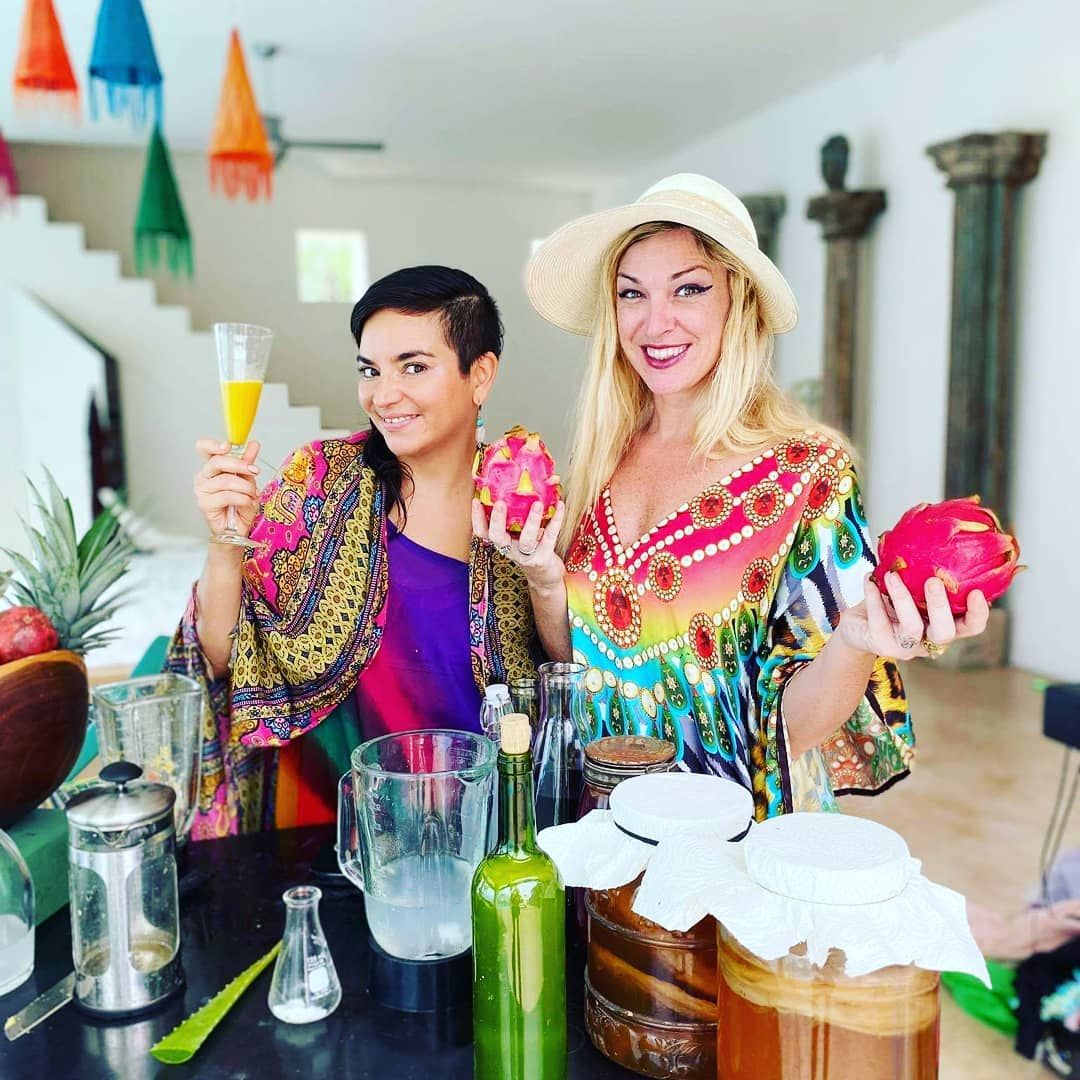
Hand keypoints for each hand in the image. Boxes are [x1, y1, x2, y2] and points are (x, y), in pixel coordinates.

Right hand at [194, 439, 260, 538]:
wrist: (237, 529)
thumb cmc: (239, 505)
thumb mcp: (247, 481)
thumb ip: (247, 462)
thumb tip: (253, 444)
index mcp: (212, 468)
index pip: (203, 449)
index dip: (213, 445)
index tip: (228, 446)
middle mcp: (203, 477)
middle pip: (216, 462)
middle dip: (239, 464)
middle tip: (254, 470)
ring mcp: (202, 491)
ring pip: (225, 480)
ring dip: (245, 487)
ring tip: (252, 494)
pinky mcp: (205, 504)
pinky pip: (226, 496)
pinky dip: (242, 498)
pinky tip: (247, 502)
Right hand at [472, 498, 565, 590]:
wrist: (544, 575)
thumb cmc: (529, 548)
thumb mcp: (518, 534)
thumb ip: (515, 515)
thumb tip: (519, 483)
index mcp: (502, 541)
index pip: (482, 532)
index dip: (477, 518)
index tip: (476, 501)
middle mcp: (510, 549)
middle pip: (498, 538)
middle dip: (497, 521)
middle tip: (500, 503)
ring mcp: (527, 555)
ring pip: (526, 540)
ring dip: (531, 521)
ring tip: (537, 504)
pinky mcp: (544, 557)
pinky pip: (550, 537)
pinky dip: (555, 520)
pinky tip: (560, 505)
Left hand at [837, 571, 989, 659]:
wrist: (858, 625)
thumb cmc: (890, 601)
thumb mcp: (911, 585)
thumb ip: (924, 571)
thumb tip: (934, 531)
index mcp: (944, 624)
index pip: (971, 627)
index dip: (978, 614)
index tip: (977, 591)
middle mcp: (929, 639)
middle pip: (945, 632)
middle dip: (941, 606)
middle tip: (933, 580)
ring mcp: (906, 647)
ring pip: (912, 627)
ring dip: (903, 598)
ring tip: (892, 574)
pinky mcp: (882, 645)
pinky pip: (880, 622)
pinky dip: (874, 598)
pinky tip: (870, 579)